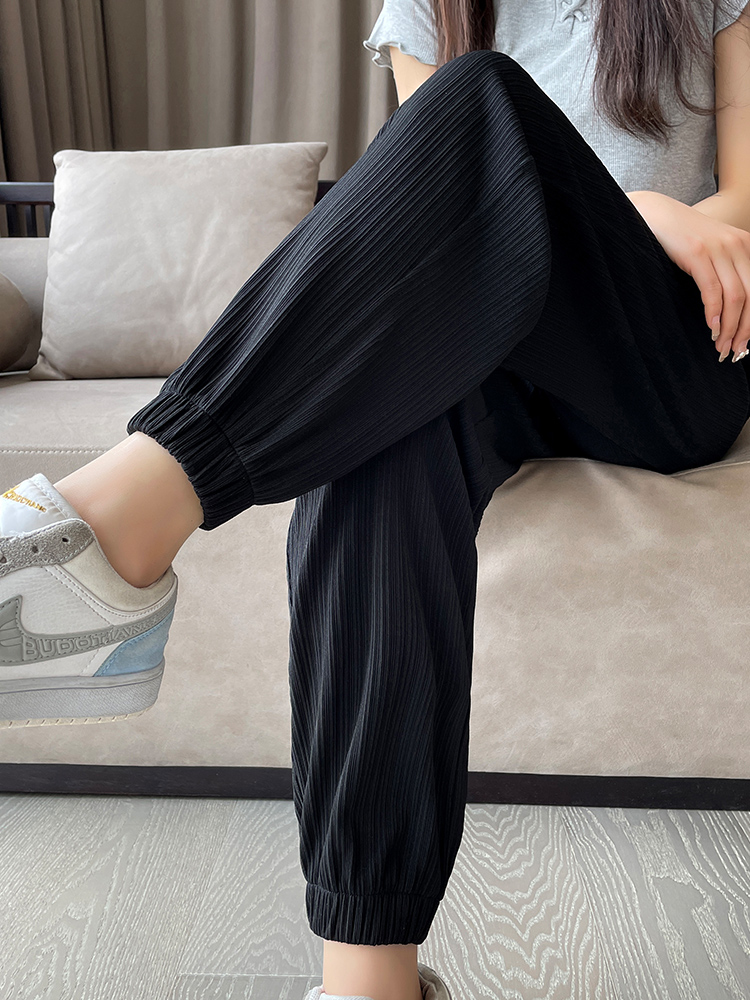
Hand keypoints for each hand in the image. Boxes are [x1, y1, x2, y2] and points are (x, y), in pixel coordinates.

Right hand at [627, 190, 749, 362]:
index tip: (745, 344)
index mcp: (746, 246)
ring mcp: (719, 248)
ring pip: (735, 296)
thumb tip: (730, 312)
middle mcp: (738, 245)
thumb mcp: (711, 254)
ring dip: (730, 327)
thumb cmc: (681, 239)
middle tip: (734, 352)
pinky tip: (711, 327)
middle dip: (744, 329)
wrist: (655, 215)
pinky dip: (714, 312)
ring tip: (721, 346)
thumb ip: (726, 273)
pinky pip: (712, 289)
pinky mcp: (698, 252)